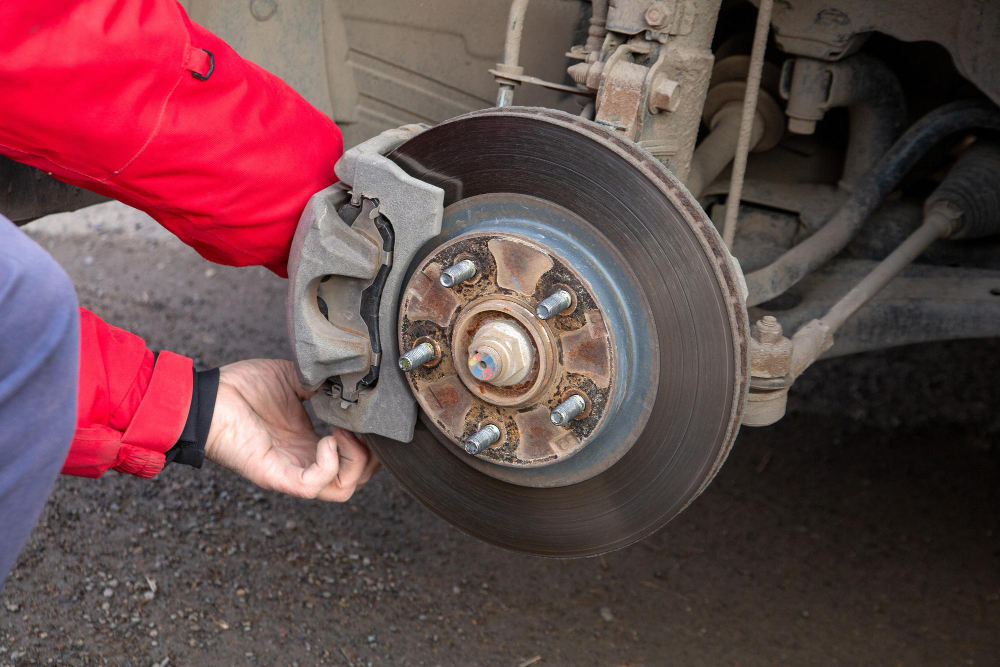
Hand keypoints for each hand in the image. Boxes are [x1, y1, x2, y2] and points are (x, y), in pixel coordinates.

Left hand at [204, 359, 378, 500]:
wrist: (207, 396)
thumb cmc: (242, 388)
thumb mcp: (294, 379)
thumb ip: (322, 382)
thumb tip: (349, 375)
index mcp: (310, 443)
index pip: (354, 460)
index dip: (370, 442)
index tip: (366, 416)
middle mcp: (304, 461)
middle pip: (355, 481)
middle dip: (370, 456)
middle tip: (362, 428)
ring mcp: (291, 471)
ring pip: (341, 490)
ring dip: (355, 461)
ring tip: (344, 432)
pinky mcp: (275, 475)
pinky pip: (312, 486)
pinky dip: (328, 465)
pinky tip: (327, 438)